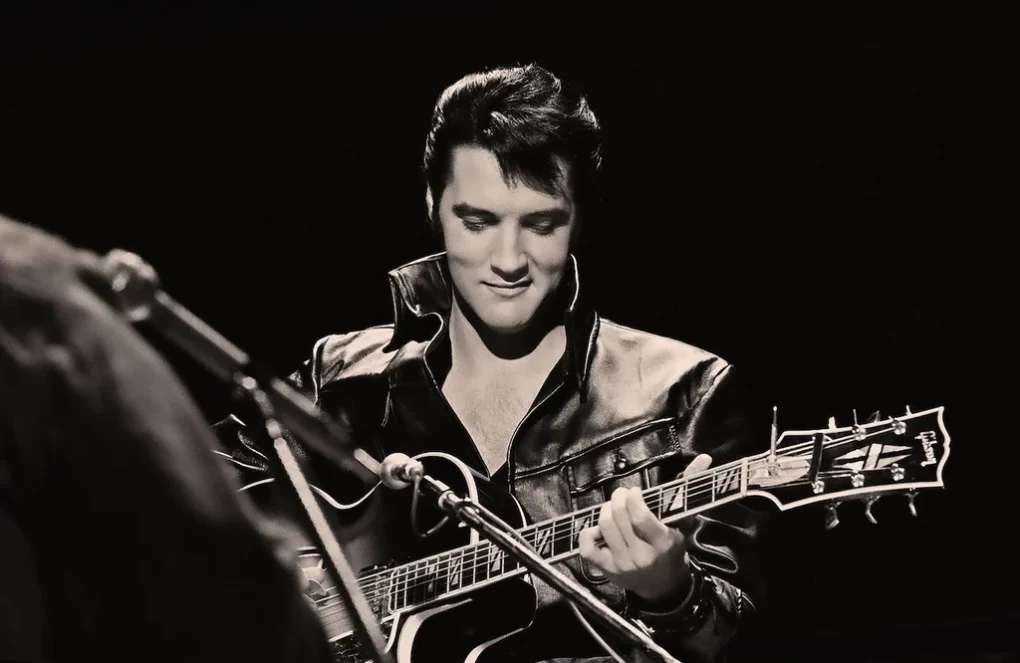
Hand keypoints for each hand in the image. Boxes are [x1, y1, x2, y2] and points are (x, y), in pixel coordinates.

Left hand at [578, 453, 712, 604]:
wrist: (663, 586)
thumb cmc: (672, 549)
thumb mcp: (683, 522)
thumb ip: (687, 490)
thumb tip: (704, 457)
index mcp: (662, 543)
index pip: (640, 517)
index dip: (634, 499)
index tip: (636, 492)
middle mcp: (641, 555)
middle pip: (618, 518)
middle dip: (618, 498)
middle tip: (622, 494)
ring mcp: (622, 564)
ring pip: (604, 527)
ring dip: (605, 510)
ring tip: (612, 508)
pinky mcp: (606, 571)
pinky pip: (587, 549)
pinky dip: (587, 533)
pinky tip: (597, 528)